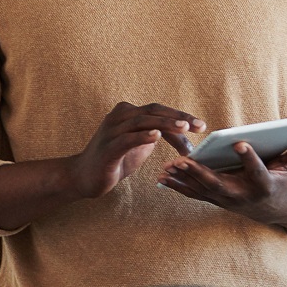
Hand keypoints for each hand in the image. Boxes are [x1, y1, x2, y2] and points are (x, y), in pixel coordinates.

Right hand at [66, 102, 202, 198]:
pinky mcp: (108, 147)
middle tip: (199, 125)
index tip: (201, 126)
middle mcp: (119, 117)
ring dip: (164, 124)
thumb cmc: (115, 159)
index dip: (180, 117)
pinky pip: (127, 139)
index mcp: (128, 113)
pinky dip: (142, 136)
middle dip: (178, 118)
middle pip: (153, 111)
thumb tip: (185, 134)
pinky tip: (156, 136)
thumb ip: (159, 134)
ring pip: (142, 122)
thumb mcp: (142, 145)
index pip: (159, 110)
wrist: (84, 176)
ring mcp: (112, 131)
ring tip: (183, 128)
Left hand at [159, 131, 286, 224]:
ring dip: (184, 179)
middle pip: (219, 184)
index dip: (249, 157)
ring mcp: (227, 201)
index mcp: (263, 185)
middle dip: (201, 173)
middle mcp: (243, 196)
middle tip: (184, 160)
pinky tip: (162, 178)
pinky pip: (195, 194)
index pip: (257, 170)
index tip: (240, 142)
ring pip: (203, 190)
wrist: (272, 208)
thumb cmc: (283, 181)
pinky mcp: (216, 200)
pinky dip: (178, 186)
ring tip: (168, 166)